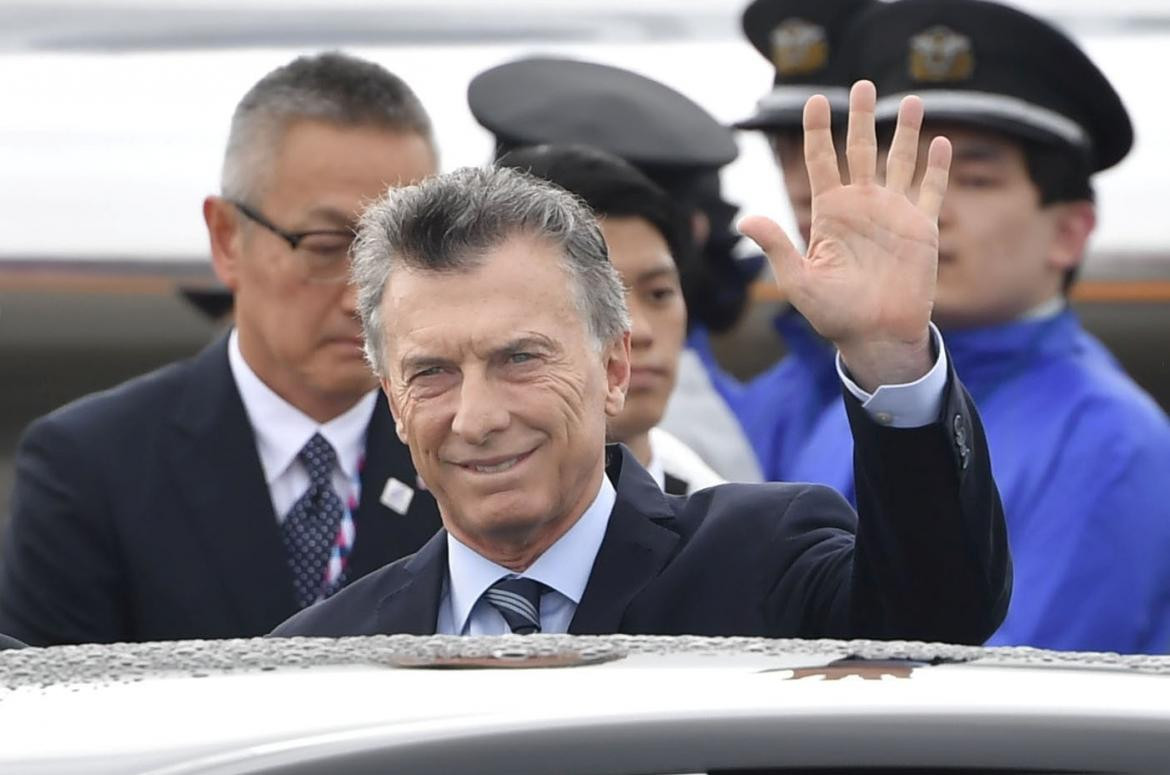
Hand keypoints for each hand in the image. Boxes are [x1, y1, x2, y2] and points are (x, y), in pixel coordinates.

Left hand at [740, 81, 950, 390]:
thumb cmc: (834, 314)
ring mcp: (892, 214)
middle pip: (859, 150)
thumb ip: (777, 247)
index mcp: (829, 213)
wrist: (874, 336)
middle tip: (862, 84)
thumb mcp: (799, 281)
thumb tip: (744, 220)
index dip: (817, 131)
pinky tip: (941, 142)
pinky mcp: (920, 228)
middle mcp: (861, 206)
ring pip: (899, 162)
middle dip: (860, 118)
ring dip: (904, 132)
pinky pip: (930, 191)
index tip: (815, 100)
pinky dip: (937, 168)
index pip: (820, 162)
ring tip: (910, 100)